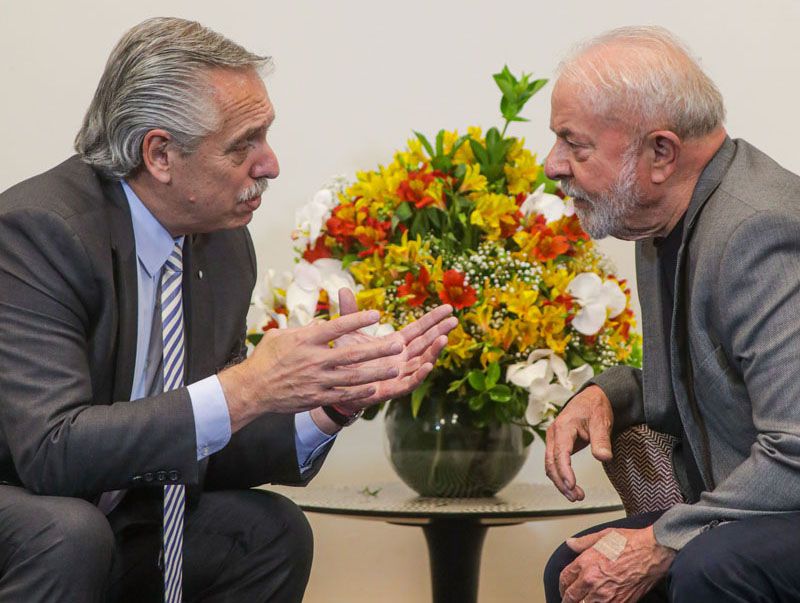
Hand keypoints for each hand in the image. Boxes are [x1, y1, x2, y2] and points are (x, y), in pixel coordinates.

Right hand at [220, 308, 411, 431]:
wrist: (253, 388)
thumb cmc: (267, 357)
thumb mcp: (282, 335)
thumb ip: (306, 329)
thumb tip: (322, 323)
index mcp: (306, 340)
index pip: (336, 327)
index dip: (357, 320)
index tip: (376, 314)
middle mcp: (314, 360)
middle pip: (351, 354)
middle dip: (377, 350)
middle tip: (397, 345)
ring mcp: (317, 380)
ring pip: (352, 377)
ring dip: (375, 372)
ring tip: (394, 368)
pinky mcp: (316, 396)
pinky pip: (343, 394)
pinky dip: (360, 392)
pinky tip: (375, 388)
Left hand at [329, 288, 456, 413]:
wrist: (333, 385)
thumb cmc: (345, 358)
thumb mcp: (348, 333)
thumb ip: (349, 312)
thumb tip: (343, 289)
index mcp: (396, 343)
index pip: (418, 329)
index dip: (433, 319)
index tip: (448, 307)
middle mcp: (402, 358)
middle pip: (425, 343)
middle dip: (440, 331)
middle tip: (454, 320)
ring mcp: (399, 374)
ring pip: (421, 362)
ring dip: (433, 351)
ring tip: (444, 338)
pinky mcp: (392, 389)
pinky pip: (409, 382)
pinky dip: (420, 375)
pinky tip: (428, 365)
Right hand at [544, 385, 612, 500]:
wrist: (593, 398)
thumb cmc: (595, 407)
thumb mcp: (601, 422)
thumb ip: (601, 441)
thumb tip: (603, 458)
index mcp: (563, 427)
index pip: (559, 453)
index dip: (564, 471)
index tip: (572, 485)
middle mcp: (554, 434)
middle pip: (551, 463)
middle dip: (562, 482)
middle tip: (576, 496)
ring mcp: (554, 439)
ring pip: (550, 466)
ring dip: (560, 482)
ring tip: (575, 496)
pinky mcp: (558, 444)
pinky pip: (554, 463)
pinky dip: (561, 476)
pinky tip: (570, 486)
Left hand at [559, 526, 674, 602]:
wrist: (652, 553)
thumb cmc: (631, 542)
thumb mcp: (603, 536)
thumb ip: (583, 542)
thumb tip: (570, 543)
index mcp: (586, 563)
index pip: (565, 578)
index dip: (562, 584)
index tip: (564, 587)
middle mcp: (592, 581)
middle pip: (571, 597)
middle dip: (567, 599)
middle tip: (567, 599)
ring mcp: (606, 595)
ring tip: (580, 602)